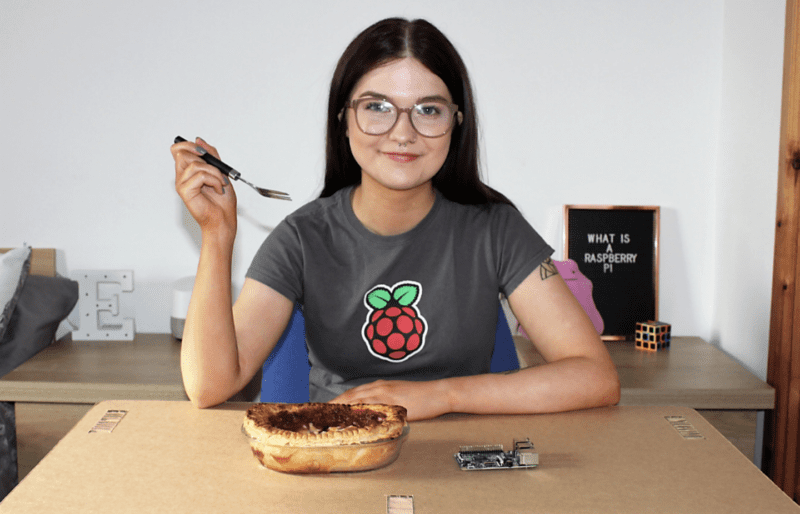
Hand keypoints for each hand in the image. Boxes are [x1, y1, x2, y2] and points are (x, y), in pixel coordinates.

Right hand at [171, 137, 236, 240]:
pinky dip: (214, 180)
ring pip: (194, 164)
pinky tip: (217, 189)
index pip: (177, 149)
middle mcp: (182, 176)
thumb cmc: (222, 201)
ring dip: (214, 172)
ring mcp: (181, 184)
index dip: (189, 145)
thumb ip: (211, 155)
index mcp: (188, 171)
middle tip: (215, 166)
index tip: (204, 151)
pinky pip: (200, 175)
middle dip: (202, 155)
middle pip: (181, 152)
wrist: (224, 219)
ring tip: (220, 183)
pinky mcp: (185, 191)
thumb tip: (199, 140)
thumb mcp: (220, 171)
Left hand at [330, 379, 451, 420]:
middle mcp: (378, 387)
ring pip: (356, 399)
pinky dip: (358, 412)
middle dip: (333, 405)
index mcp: (378, 387)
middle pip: (349, 396)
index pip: (352, 394)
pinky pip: (370, 406)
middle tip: (319, 416)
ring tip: (327, 417)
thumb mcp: (398, 398)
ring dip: (341, 408)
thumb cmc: (421, 397)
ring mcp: (384, 393)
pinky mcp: (391, 401)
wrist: (438, 393)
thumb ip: (384, 404)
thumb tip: (371, 415)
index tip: (325, 410)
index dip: (337, 402)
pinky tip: (350, 417)